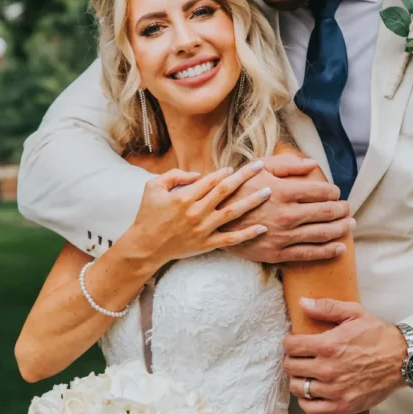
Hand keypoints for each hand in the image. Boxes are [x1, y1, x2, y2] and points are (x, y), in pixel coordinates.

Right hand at [122, 162, 271, 267]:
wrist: (144, 247)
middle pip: (226, 190)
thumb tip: (198, 175)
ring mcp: (203, 229)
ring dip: (252, 201)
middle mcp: (196, 212)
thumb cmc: (148, 214)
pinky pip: (231, 239)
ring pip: (233, 213)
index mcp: (184, 197)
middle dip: (245, 177)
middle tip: (260, 167)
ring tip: (268, 192)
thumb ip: (174, 175)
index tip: (235, 168)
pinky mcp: (206, 244)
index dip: (224, 172)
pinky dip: (247, 234)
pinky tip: (262, 228)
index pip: (210, 180)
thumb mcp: (152, 187)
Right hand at [222, 153, 353, 264]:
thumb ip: (288, 164)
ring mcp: (283, 236)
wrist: (212, 217)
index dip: (334, 192)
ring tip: (350, 225)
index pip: (322, 191)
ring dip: (341, 229)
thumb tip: (313, 164)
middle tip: (348, 208)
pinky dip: (328, 251)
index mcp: (285, 191)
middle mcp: (287, 214)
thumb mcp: (259, 168)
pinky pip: (309, 253)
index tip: (336, 192)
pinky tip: (339, 247)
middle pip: (327, 212)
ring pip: (322, 234)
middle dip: (342, 210)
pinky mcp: (277, 253)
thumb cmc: (237, 188)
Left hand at [283, 299, 407, 413]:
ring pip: (297, 388)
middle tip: (300, 358)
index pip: (290, 346)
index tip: (295, 343)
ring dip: (298, 380)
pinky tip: (312, 392)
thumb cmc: (379, 336)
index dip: (289, 342)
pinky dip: (306, 401)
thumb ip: (327, 307)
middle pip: (290, 367)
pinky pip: (311, 409)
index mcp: (328, 345)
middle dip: (292, 360)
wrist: (403, 360)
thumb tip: (302, 302)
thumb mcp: (355, 313)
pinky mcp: (342, 406)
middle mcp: (328, 369)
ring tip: (306, 374)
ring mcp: (334, 390)